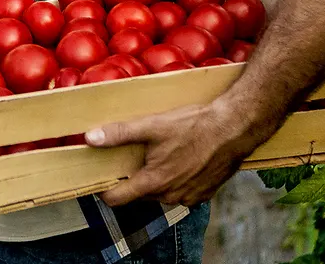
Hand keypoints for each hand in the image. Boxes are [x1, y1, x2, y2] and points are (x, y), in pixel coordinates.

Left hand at [84, 97, 278, 206]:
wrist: (234, 129)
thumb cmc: (195, 126)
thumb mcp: (152, 125)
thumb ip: (120, 133)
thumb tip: (91, 138)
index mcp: (154, 182)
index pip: (117, 199)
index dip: (105, 190)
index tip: (100, 179)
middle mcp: (170, 196)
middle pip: (139, 194)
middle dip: (133, 179)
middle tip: (132, 157)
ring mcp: (189, 197)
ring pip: (161, 193)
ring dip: (156, 178)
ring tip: (160, 154)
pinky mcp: (204, 194)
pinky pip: (181, 192)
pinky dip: (176, 180)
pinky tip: (181, 159)